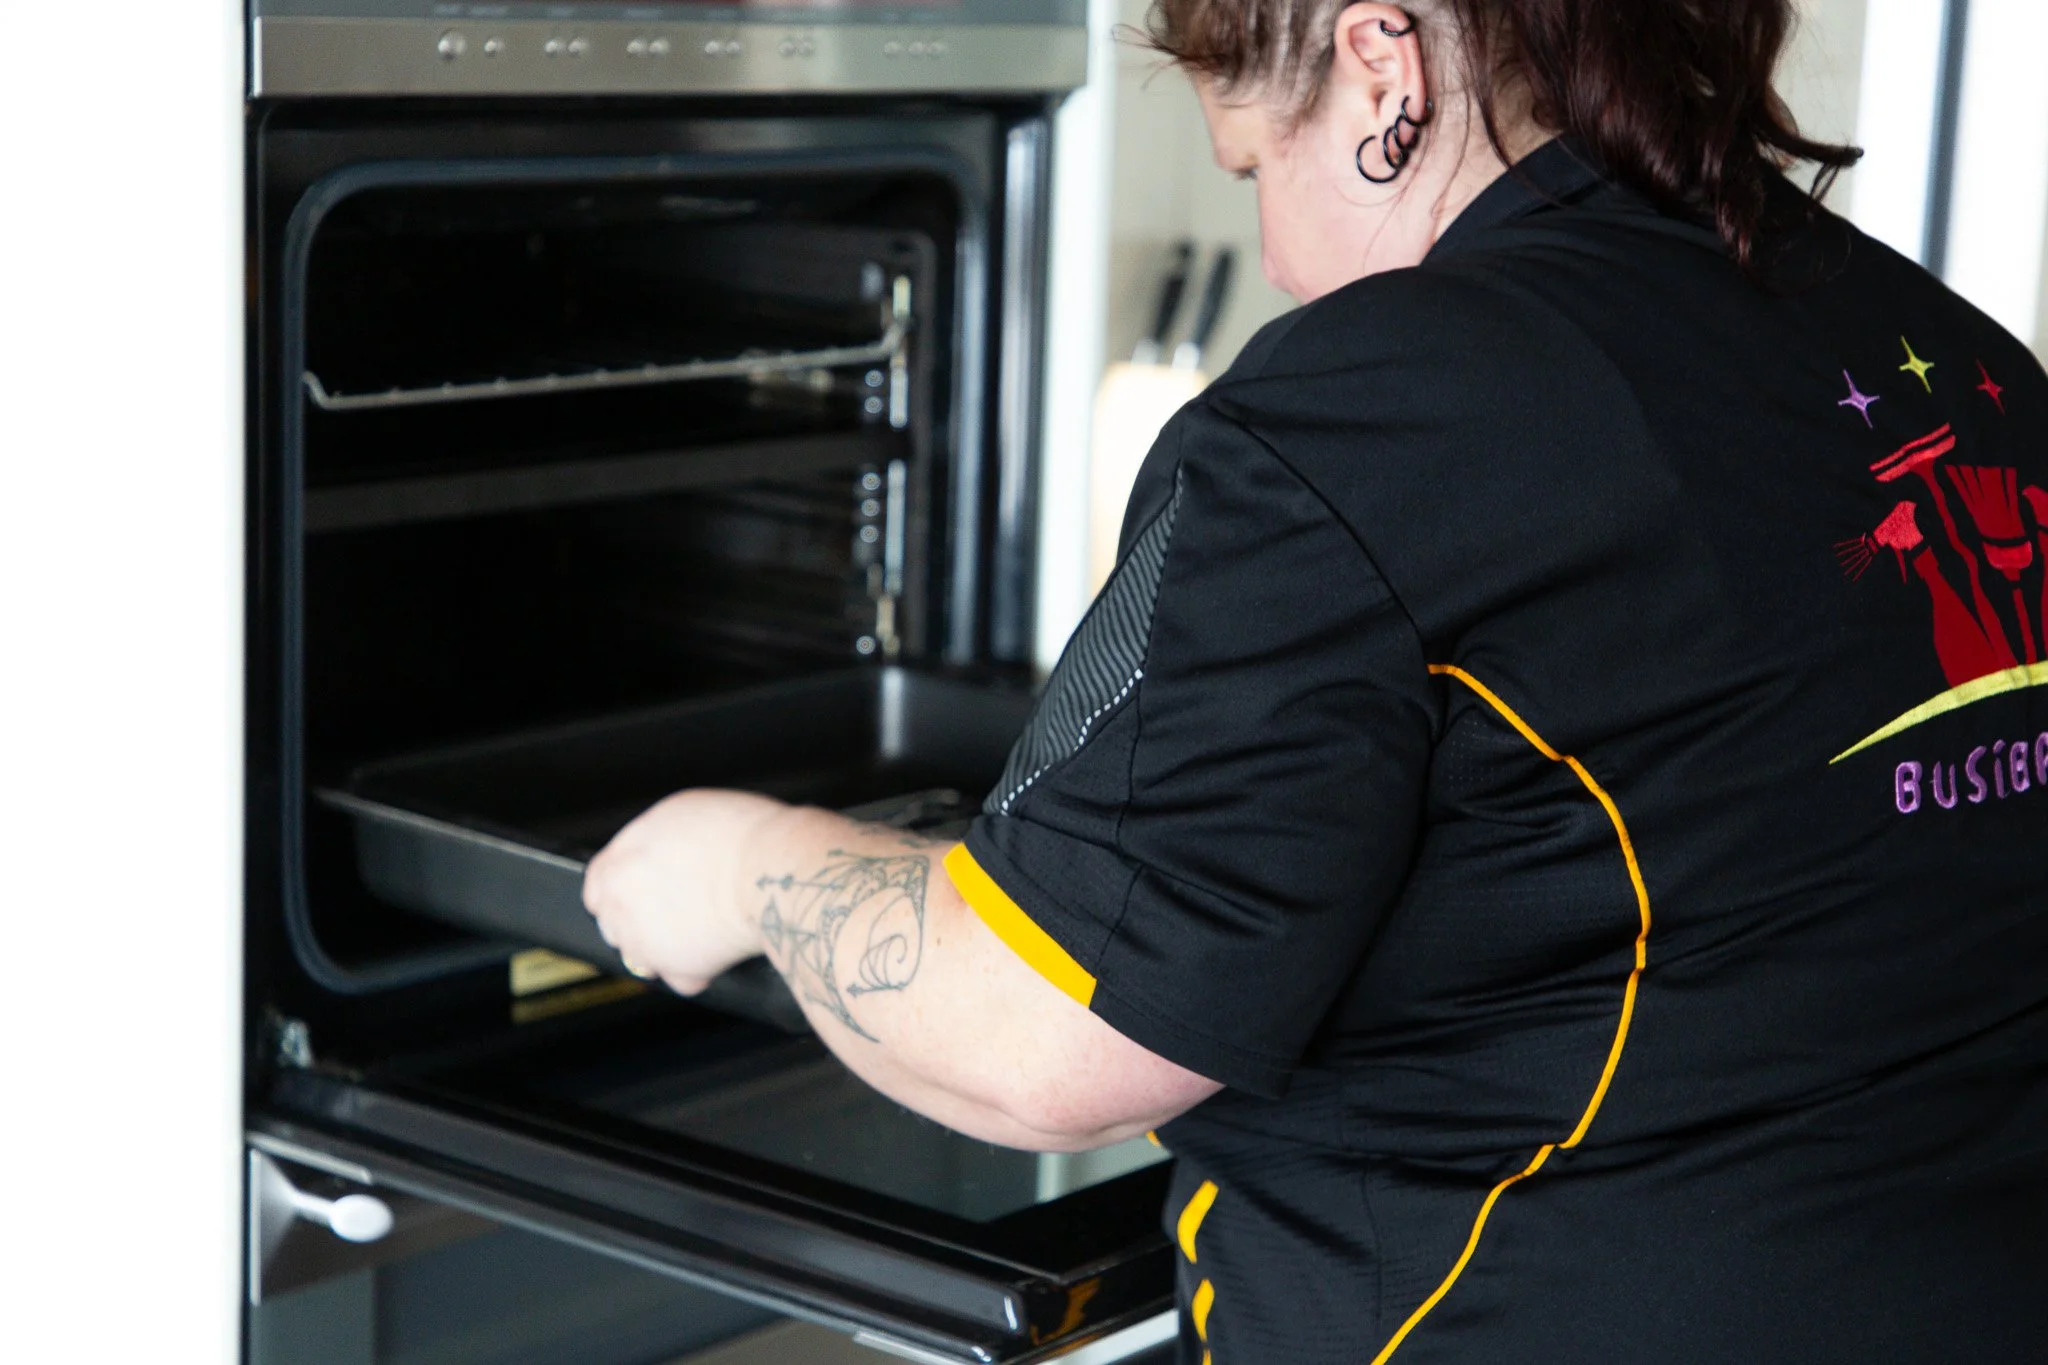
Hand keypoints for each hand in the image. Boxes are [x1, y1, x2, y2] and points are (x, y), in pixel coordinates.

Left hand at [582, 789, 786, 994]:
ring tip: (704, 930)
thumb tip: (664, 853)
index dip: (620, 891)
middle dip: (642, 922)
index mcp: (622, 858)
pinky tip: (719, 949)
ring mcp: (645, 938)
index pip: (596, 886)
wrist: (771, 871)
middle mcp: (624, 899)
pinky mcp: (673, 968)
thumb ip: (659, 841)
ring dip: (667, 949)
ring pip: (642, 956)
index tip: (637, 897)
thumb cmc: (743, 835)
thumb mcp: (687, 814)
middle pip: (614, 924)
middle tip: (679, 913)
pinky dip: (699, 970)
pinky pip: (679, 978)